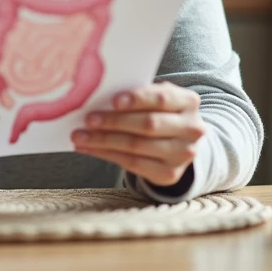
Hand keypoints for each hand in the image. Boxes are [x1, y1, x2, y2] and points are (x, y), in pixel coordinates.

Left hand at [71, 82, 204, 188]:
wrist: (179, 143)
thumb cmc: (160, 112)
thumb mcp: (157, 99)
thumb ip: (139, 96)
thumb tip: (100, 98)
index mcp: (188, 102)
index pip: (161, 99)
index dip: (137, 100)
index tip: (113, 101)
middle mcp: (192, 129)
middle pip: (148, 124)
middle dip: (114, 122)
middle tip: (88, 119)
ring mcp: (183, 154)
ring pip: (137, 146)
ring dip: (103, 141)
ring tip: (80, 136)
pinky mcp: (169, 174)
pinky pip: (133, 164)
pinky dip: (107, 155)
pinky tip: (89, 148)